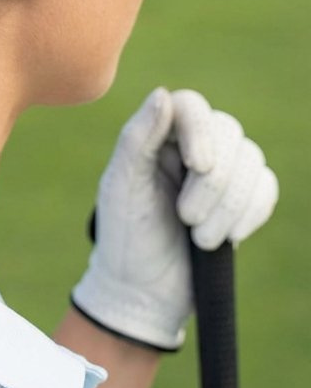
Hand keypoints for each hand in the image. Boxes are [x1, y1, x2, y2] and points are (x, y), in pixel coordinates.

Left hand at [69, 86, 278, 350]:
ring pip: (251, 158)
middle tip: (186, 218)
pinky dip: (251, 212)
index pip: (191, 106)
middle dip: (213, 181)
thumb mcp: (121, 186)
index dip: (200, 131)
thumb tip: (162, 93)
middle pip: (227, 131)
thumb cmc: (126, 235)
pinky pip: (266, 186)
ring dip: (230, 204)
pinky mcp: (242, 199)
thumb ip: (137, 138)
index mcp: (158, 134)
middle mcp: (191, 145)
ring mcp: (221, 171)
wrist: (145, 293)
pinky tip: (228, 237)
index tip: (198, 166)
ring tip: (200, 238)